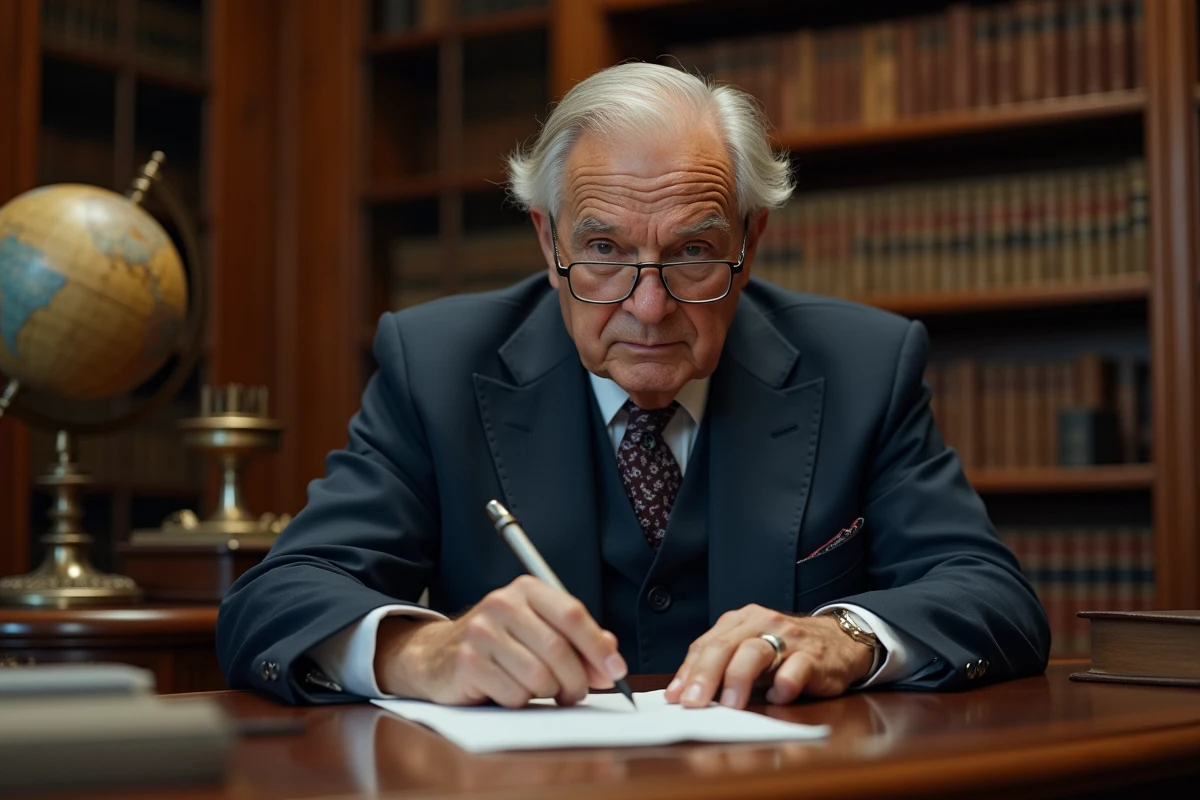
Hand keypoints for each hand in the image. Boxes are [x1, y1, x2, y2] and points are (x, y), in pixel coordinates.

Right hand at [374, 575, 627, 707]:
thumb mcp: (538, 629)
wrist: (437, 655)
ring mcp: (482, 632)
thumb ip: (577, 638)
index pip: (572, 614)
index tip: (615, 671)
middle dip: (576, 680)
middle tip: (575, 694)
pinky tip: (510, 691)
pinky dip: (520, 700)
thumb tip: (611, 656)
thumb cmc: (499, 643)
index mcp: (526, 590)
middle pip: (558, 650)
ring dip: (547, 693)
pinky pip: (514, 693)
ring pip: (539, 676)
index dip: (598, 646)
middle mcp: (502, 604)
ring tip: (540, 690)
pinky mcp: (468, 662)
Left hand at [663, 605, 875, 709]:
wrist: (840, 640)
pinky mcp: (814, 656)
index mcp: (740, 620)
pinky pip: (797, 668)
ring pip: (756, 652)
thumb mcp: (751, 650)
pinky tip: (778, 697)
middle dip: (706, 675)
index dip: (689, 672)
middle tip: (693, 703)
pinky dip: (785, 683)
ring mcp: (789, 638)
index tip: (675, 697)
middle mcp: (762, 623)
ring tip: (730, 706)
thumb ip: (723, 666)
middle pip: (726, 646)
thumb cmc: (786, 650)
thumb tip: (685, 694)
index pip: (707, 644)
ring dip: (739, 679)